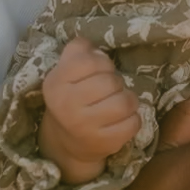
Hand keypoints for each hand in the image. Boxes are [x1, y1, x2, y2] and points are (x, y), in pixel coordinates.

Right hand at [39, 39, 140, 180]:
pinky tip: (122, 119)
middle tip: (110, 89)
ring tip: (119, 103)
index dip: (102, 63)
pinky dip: (133, 119)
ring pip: (125, 103)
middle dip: (117, 82)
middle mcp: (67, 106)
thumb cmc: (72, 97)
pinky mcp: (104, 144)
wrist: (66, 141)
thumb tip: (94, 45)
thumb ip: (78, 51)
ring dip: (128, 99)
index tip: (99, 71)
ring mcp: (85, 127)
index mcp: (56, 83)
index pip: (89, 61)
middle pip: (110, 82)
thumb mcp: (65, 72)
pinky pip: (133, 123)